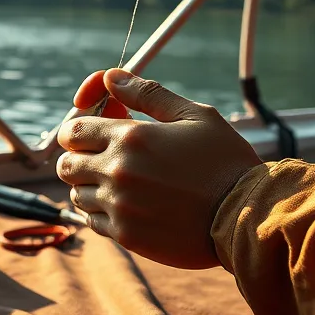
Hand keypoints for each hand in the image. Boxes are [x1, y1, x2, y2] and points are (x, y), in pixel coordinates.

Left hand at [56, 68, 261, 268]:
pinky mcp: (127, 236)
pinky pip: (92, 222)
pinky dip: (101, 213)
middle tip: (104, 158)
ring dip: (90, 187)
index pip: (74, 130)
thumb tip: (111, 77)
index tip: (94, 133)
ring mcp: (119, 206)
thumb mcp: (194, 115)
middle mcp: (118, 171)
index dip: (79, 130)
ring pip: (76, 194)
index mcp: (131, 137)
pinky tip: (127, 205)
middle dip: (80, 157)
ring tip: (120, 183)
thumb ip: (148, 93)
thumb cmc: (224, 161)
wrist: (247, 216)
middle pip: (67, 164)